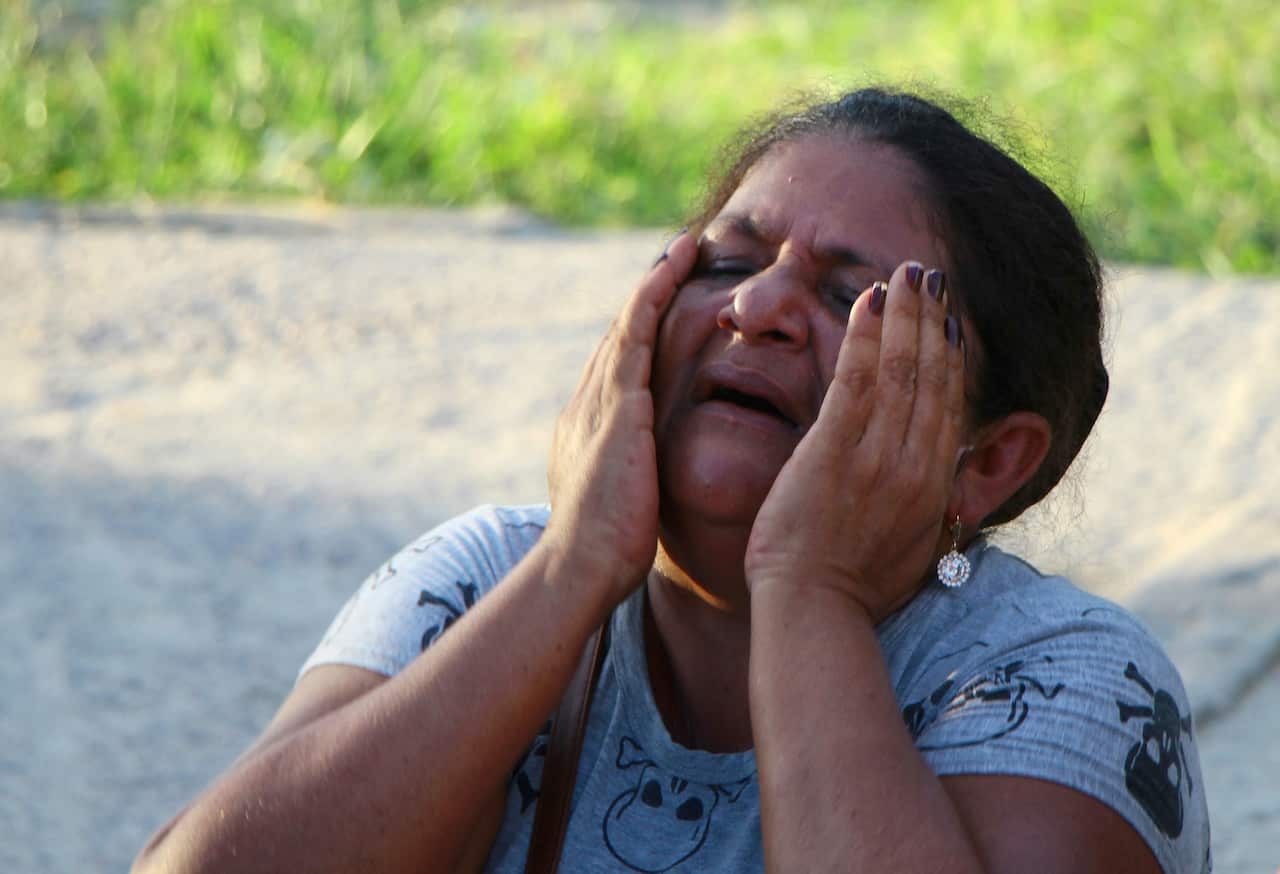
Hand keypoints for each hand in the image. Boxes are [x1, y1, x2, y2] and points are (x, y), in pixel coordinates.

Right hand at [544, 232, 697, 600]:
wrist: (580, 566)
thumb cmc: (604, 551)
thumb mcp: (615, 506)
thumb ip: (625, 482)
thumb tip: (636, 482)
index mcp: (588, 428)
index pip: (619, 366)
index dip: (640, 330)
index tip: (664, 302)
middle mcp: (588, 404)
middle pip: (620, 334)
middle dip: (648, 293)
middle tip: (679, 254)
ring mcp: (599, 402)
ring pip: (627, 324)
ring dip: (654, 281)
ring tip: (683, 248)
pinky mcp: (618, 406)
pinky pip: (635, 336)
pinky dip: (651, 299)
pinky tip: (672, 272)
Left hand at [744, 261, 965, 622]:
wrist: (814, 612)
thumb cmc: (854, 590)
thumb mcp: (915, 549)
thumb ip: (932, 507)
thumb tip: (948, 482)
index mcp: (936, 487)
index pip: (950, 405)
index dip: (953, 356)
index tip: (951, 320)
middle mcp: (916, 466)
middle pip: (933, 377)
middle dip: (934, 320)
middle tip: (933, 276)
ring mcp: (877, 458)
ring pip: (902, 371)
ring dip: (906, 315)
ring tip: (908, 274)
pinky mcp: (833, 453)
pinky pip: (857, 382)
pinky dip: (867, 338)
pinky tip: (870, 302)